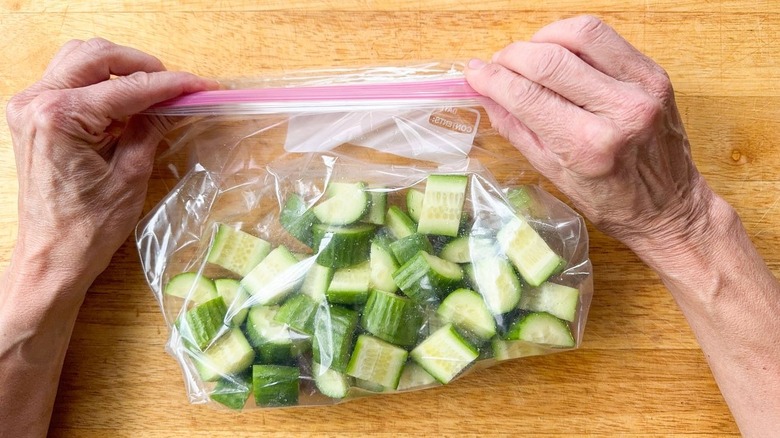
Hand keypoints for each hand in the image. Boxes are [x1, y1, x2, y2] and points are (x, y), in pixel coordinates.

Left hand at [6, 38, 216, 286]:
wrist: (52, 256)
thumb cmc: (88, 228)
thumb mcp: (131, 174)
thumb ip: (152, 128)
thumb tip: (181, 102)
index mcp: (60, 117)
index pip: (127, 87)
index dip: (171, 85)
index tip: (201, 85)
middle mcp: (37, 102)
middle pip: (97, 55)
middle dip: (142, 66)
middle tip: (176, 88)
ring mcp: (29, 107)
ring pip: (79, 60)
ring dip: (119, 70)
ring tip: (151, 95)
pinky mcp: (32, 116)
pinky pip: (69, 80)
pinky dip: (100, 84)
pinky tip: (124, 106)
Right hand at [465, 16, 718, 250]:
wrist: (670, 208)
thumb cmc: (610, 201)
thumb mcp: (553, 173)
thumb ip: (517, 129)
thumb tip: (486, 94)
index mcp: (588, 147)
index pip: (527, 96)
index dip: (492, 79)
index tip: (474, 73)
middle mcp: (618, 112)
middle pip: (549, 60)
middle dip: (512, 56)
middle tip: (497, 65)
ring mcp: (641, 88)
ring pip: (580, 34)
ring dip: (543, 38)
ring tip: (529, 56)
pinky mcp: (654, 74)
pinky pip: (606, 38)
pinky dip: (573, 38)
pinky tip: (559, 53)